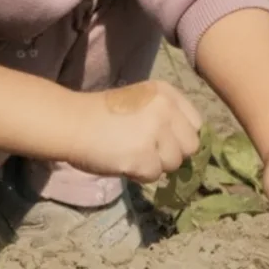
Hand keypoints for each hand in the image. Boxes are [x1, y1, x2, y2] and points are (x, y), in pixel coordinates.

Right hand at [65, 81, 203, 183]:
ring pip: (174, 164)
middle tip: (146, 150)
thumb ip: (167, 117)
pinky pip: (154, 176)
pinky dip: (139, 174)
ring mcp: (155, 133)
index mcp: (166, 92)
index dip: (181, 137)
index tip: (163, 140)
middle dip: (171, 154)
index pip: (196, 124)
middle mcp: (165, 109)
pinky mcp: (143, 157)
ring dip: (155, 165)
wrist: (72, 123)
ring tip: (131, 153)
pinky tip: (123, 161)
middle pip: (190, 146)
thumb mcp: (142, 103)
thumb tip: (187, 148)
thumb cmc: (104, 114)